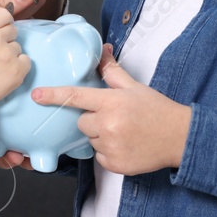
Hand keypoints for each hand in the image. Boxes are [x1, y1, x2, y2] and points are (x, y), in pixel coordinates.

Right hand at [0, 7, 30, 140]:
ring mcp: (8, 55)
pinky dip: (19, 66)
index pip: (4, 13)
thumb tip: (4, 18)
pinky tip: (5, 72)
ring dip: (11, 54)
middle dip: (6, 38)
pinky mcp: (18, 70)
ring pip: (18, 46)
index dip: (2, 22)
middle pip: (13, 29)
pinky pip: (26, 60)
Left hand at [31, 45, 191, 174]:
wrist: (180, 137)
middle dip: (93, 119)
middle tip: (116, 118)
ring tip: (124, 132)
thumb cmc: (157, 110)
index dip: (53, 95)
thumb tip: (102, 51)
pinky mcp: (114, 164)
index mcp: (112, 102)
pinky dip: (108, 152)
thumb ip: (113, 72)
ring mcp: (111, 146)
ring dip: (101, 136)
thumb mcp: (135, 87)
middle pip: (81, 122)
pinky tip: (125, 145)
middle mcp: (109, 124)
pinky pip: (98, 156)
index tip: (36, 95)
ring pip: (90, 139)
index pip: (76, 97)